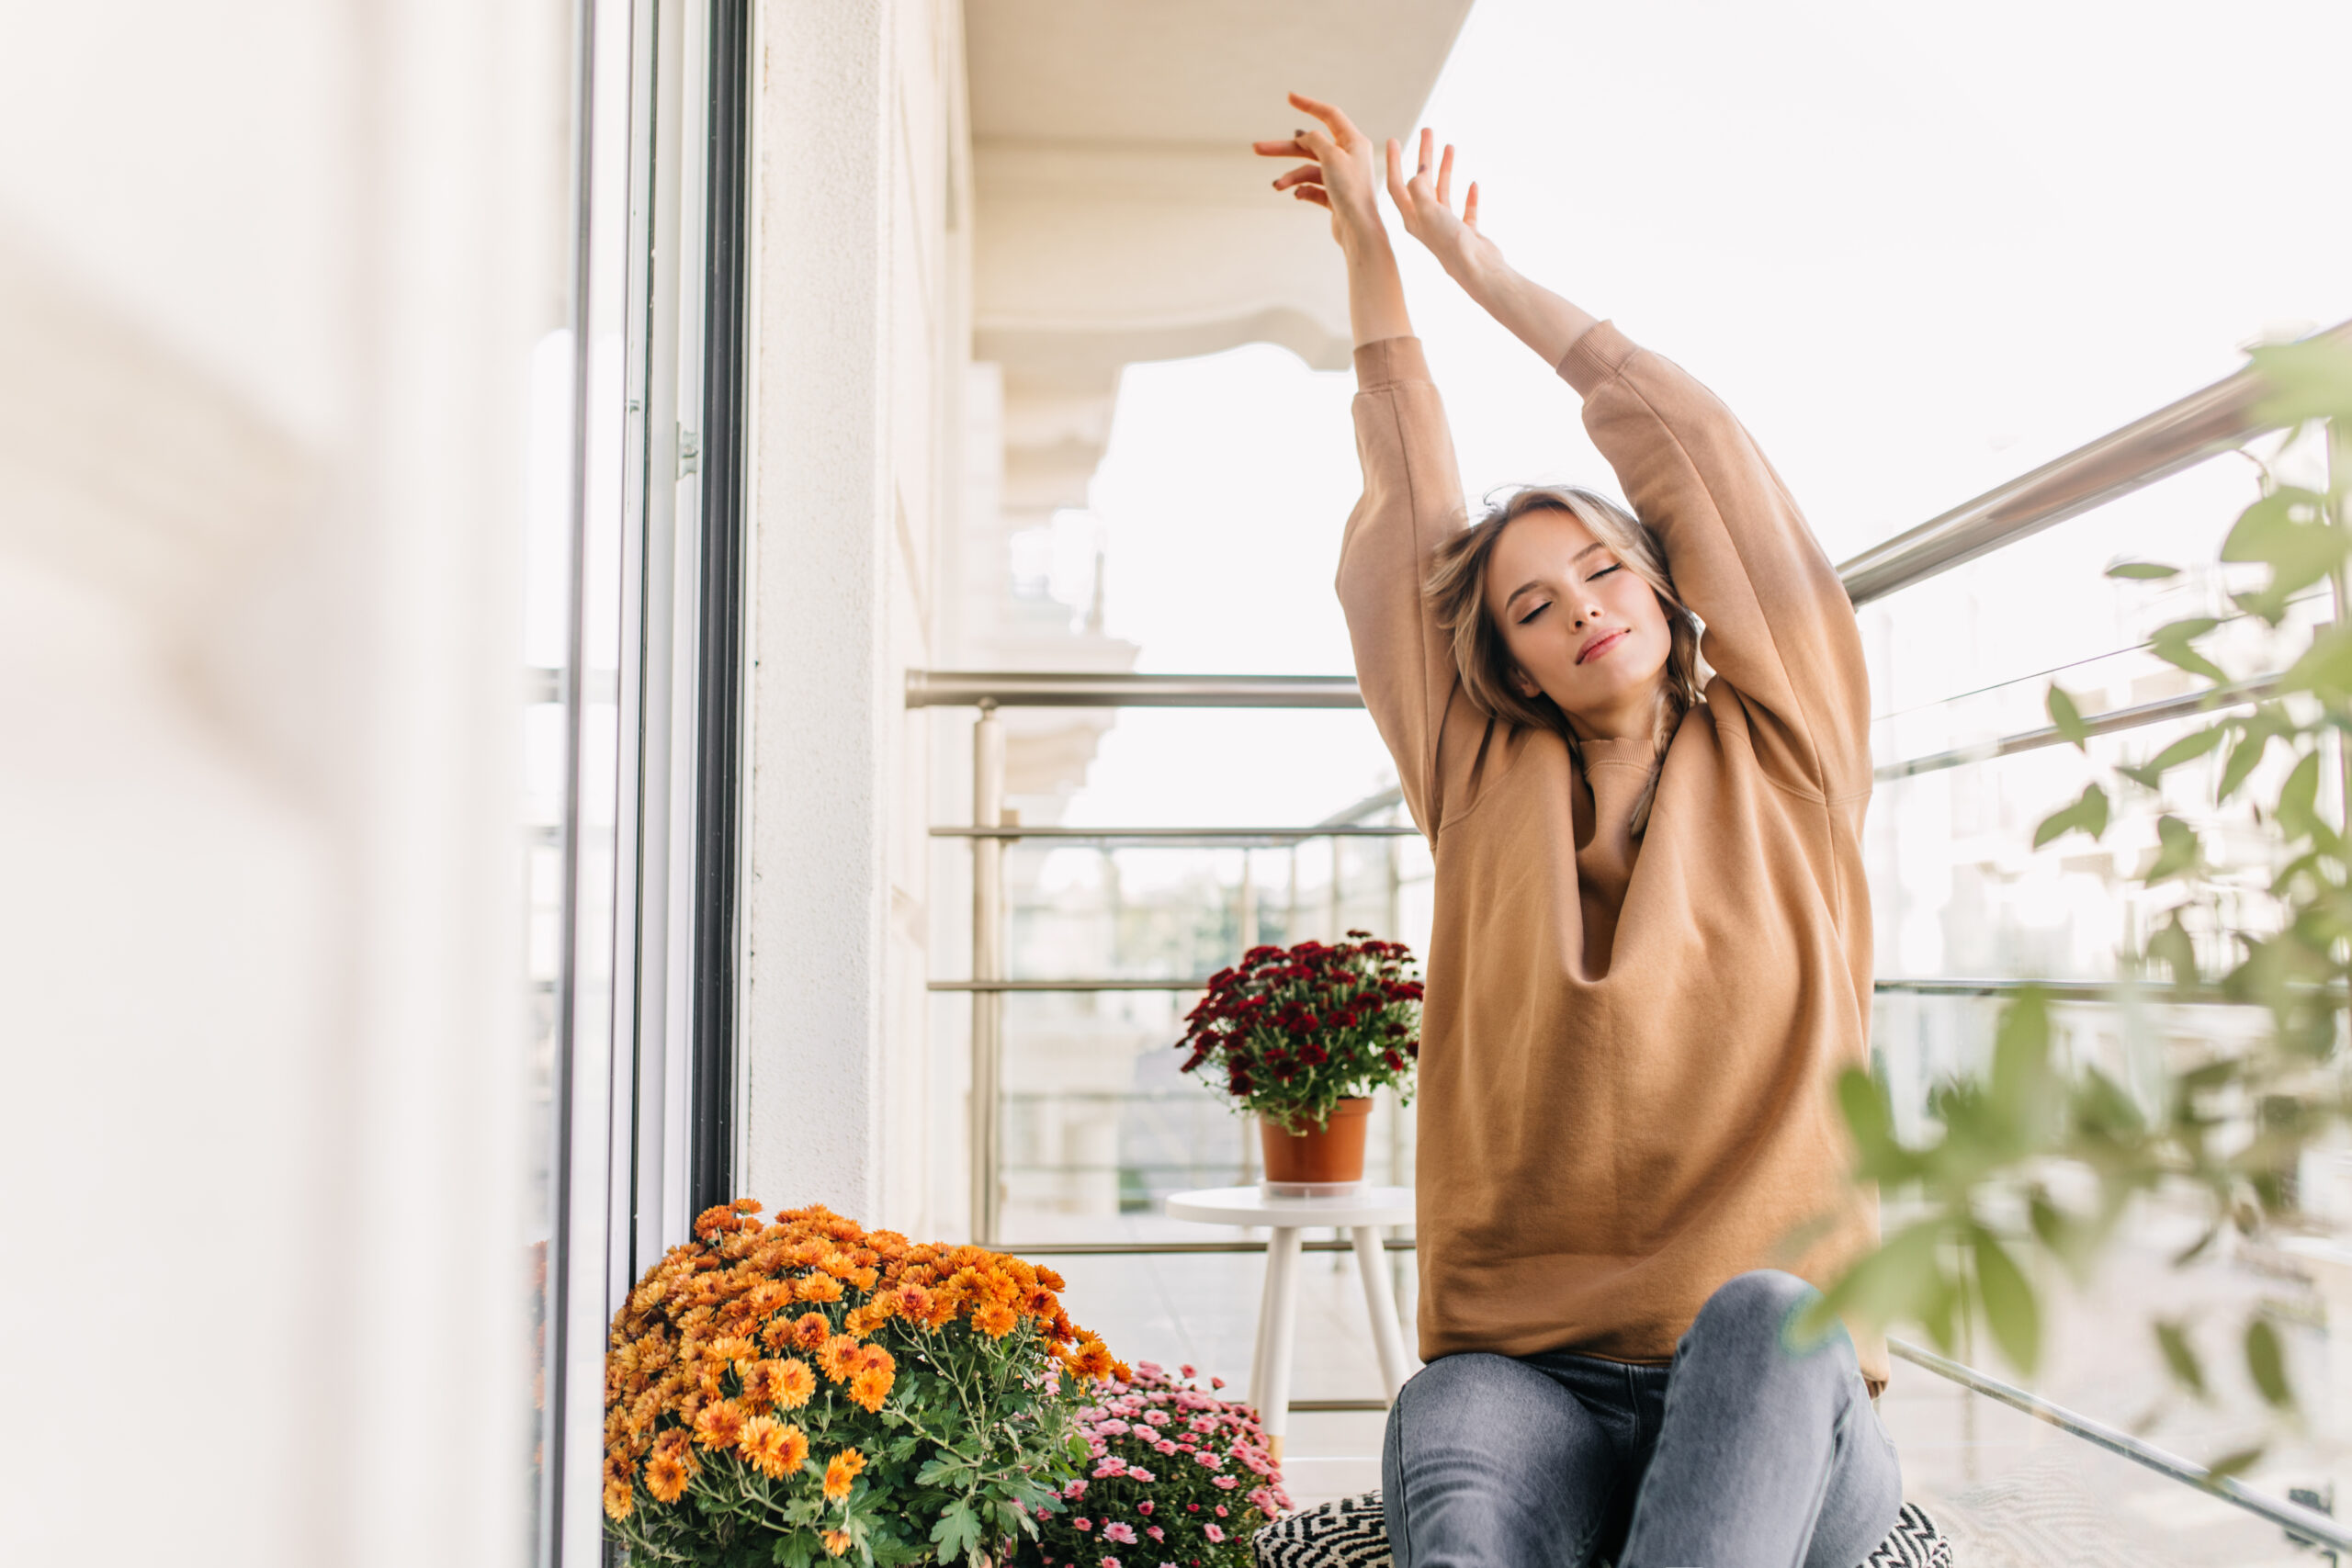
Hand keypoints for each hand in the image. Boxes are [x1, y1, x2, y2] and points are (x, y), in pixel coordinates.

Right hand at [1254, 91, 1384, 251]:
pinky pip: (1312, 188)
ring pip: (1308, 170)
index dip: (1309, 104)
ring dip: (1291, 177)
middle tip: (1257, 148)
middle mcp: (1348, 157)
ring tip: (1276, 186)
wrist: (1358, 231)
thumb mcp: (1330, 156)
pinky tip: (1297, 195)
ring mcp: (1341, 178)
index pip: (1330, 115)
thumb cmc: (1350, 191)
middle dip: (1284, 149)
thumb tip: (1304, 136)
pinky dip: (1302, 190)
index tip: (1289, 97)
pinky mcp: (1334, 197)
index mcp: (1353, 142)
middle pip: (1311, 146)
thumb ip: (1314, 140)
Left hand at [1385, 129, 1504, 285]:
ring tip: (1450, 146)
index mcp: (1412, 219)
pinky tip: (1472, 183)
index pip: (1397, 186)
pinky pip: (1466, 210)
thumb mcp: (1429, 211)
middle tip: (1428, 131)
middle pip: (1421, 183)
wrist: (1478, 269)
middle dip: (1424, 157)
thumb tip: (1417, 173)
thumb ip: (1419, 189)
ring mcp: (1447, 228)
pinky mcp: (1466, 233)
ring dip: (1445, 169)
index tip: (1393, 141)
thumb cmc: (1450, 243)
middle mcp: (1426, 223)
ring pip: (1443, 192)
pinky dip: (1468, 196)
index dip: (1393, 163)